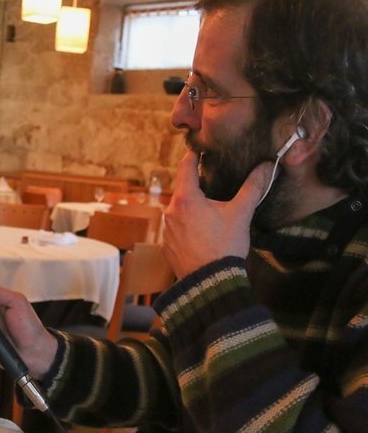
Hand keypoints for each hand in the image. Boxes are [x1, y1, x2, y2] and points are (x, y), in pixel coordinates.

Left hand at [162, 151, 272, 278]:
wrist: (209, 282)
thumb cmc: (225, 245)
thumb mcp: (240, 213)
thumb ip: (253, 187)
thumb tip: (267, 166)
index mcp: (185, 198)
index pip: (185, 166)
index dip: (193, 156)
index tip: (200, 150)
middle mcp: (170, 210)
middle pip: (182, 189)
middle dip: (195, 184)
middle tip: (211, 179)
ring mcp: (166, 228)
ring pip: (178, 208)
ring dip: (191, 205)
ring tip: (209, 207)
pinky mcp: (167, 244)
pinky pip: (176, 226)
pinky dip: (187, 223)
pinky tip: (201, 230)